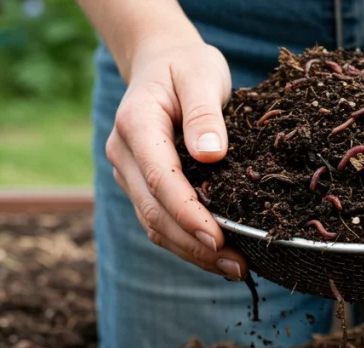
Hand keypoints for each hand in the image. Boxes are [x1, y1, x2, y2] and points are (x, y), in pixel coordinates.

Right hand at [105, 39, 248, 279]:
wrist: (161, 63)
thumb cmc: (186, 66)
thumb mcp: (201, 74)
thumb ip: (204, 112)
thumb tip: (212, 154)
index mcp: (136, 124)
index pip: (160, 179)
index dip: (187, 213)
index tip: (217, 238)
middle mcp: (124, 154)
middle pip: (155, 211)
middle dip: (194, 244)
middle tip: (238, 266)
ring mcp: (129, 173)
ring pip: (155, 224)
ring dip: (192, 252)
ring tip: (236, 269)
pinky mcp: (141, 186)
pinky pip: (160, 222)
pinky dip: (187, 243)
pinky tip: (219, 256)